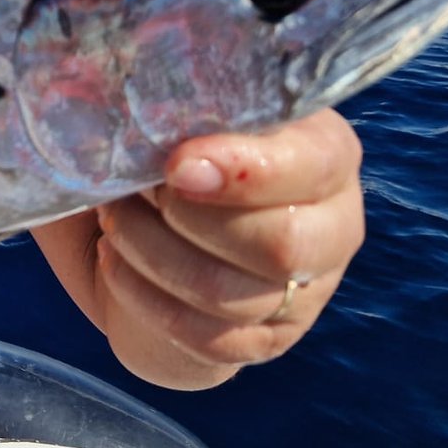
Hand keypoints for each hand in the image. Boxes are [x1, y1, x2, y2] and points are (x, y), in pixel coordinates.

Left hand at [90, 108, 363, 388]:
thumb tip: (135, 114)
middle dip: (190, 220)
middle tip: (131, 191)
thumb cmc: (180, 147)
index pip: (312, 166)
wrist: (165, 224)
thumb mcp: (187, 113)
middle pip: (283, 244)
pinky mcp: (266, 341)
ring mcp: (307, 293)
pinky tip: (115, 261)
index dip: (244, 170)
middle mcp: (334, 225)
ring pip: (231, 295)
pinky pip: (205, 337)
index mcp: (327, 152)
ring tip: (112, 218)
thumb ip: (179, 107)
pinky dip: (145, 298)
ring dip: (152, 254)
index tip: (176, 165)